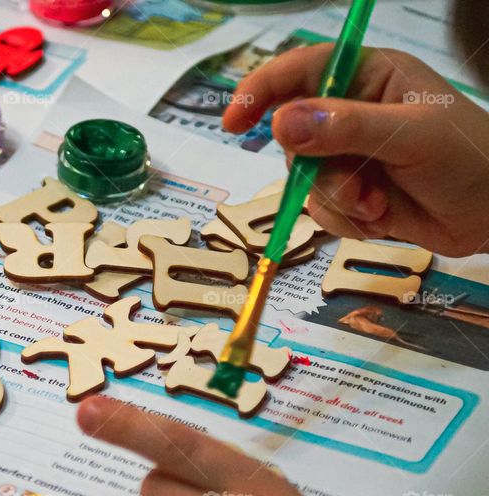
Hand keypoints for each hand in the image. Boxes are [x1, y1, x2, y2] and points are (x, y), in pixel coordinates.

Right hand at [223, 44, 488, 256]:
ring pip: (304, 178)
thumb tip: (281, 123)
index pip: (301, 71)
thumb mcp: (410, 136)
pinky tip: (381, 216)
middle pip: (294, 134)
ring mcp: (350, 155)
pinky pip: (319, 208)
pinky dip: (345, 219)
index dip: (262, 90)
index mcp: (370, 77)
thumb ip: (345, 128)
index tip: (235, 121)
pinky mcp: (353, 193)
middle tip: (353, 184)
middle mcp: (354, 113)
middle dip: (315, 167)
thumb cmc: (470, 159)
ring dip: (337, 198)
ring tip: (378, 203)